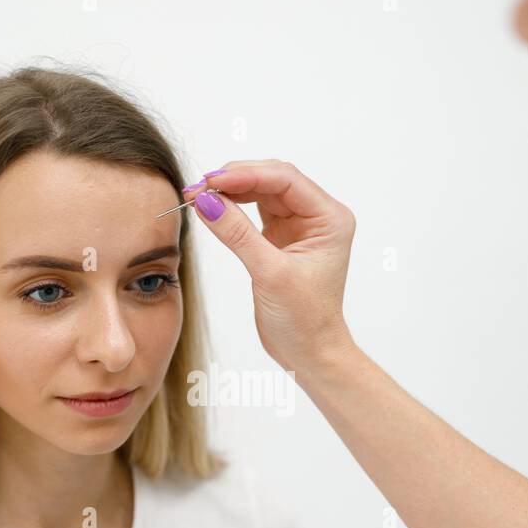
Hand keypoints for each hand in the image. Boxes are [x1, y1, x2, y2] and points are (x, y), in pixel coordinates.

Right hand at [183, 160, 356, 374]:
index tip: (212, 181)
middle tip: (198, 187)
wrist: (309, 353)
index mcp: (329, 218)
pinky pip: (253, 211)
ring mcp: (298, 226)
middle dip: (235, 179)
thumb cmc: (305, 320)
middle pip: (272, 179)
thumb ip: (238, 234)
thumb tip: (206, 201)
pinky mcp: (279, 238)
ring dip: (230, 191)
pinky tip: (212, 207)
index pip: (285, 179)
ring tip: (198, 195)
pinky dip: (232, 207)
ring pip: (261, 192)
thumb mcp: (270, 274)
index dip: (247, 174)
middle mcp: (317, 216)